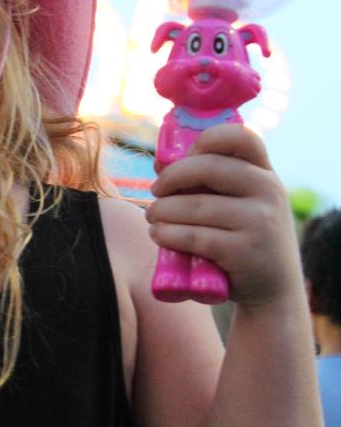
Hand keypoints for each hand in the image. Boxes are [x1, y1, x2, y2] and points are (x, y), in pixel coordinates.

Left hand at [145, 124, 301, 307]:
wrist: (273, 289)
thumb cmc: (245, 238)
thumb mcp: (242, 204)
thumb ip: (210, 182)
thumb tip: (159, 162)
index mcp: (265, 173)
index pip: (240, 137)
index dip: (204, 140)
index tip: (184, 158)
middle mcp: (267, 192)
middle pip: (207, 167)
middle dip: (171, 177)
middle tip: (155, 191)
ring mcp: (259, 221)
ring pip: (194, 205)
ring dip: (162, 210)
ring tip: (152, 216)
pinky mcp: (243, 251)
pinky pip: (194, 236)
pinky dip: (167, 234)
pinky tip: (158, 234)